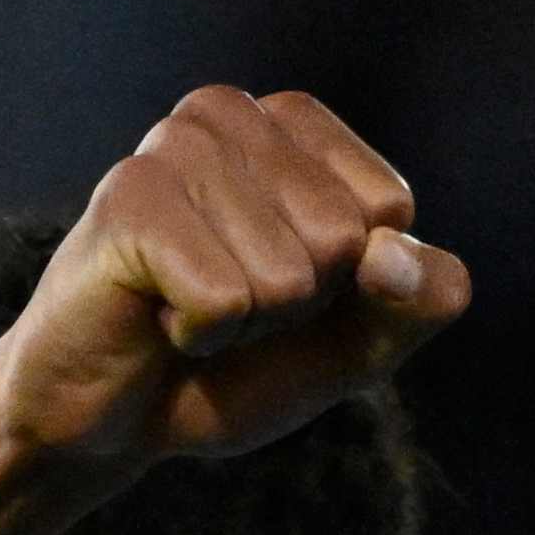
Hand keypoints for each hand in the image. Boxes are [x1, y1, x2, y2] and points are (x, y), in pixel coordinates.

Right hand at [0, 89, 469, 476]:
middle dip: (296, 304)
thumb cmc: (236, 364)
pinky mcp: (128, 198)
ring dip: (244, 323)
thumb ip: (419, 301)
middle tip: (229, 303)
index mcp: (295, 126)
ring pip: (288, 275)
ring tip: (186, 308)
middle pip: (343, 239)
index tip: (285, 290)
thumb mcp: (359, 343)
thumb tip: (392, 256)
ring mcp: (173, 147)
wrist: (114, 421)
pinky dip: (200, 334)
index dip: (353, 284)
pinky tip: (156, 316)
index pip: (390, 209)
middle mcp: (230, 114)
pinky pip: (225, 298)